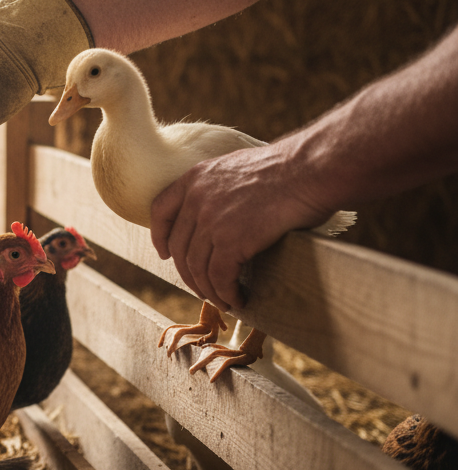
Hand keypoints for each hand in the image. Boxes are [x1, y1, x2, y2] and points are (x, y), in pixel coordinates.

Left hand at [150, 143, 335, 310]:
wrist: (309, 170)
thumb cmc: (287, 169)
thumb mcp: (237, 168)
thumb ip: (220, 188)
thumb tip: (222, 215)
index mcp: (195, 178)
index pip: (160, 210)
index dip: (160, 236)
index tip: (166, 254)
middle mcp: (196, 199)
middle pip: (179, 247)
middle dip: (188, 274)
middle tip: (203, 289)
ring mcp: (211, 221)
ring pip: (197, 268)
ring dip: (209, 290)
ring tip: (223, 300)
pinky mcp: (231, 241)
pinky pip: (220, 277)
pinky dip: (227, 294)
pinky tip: (238, 300)